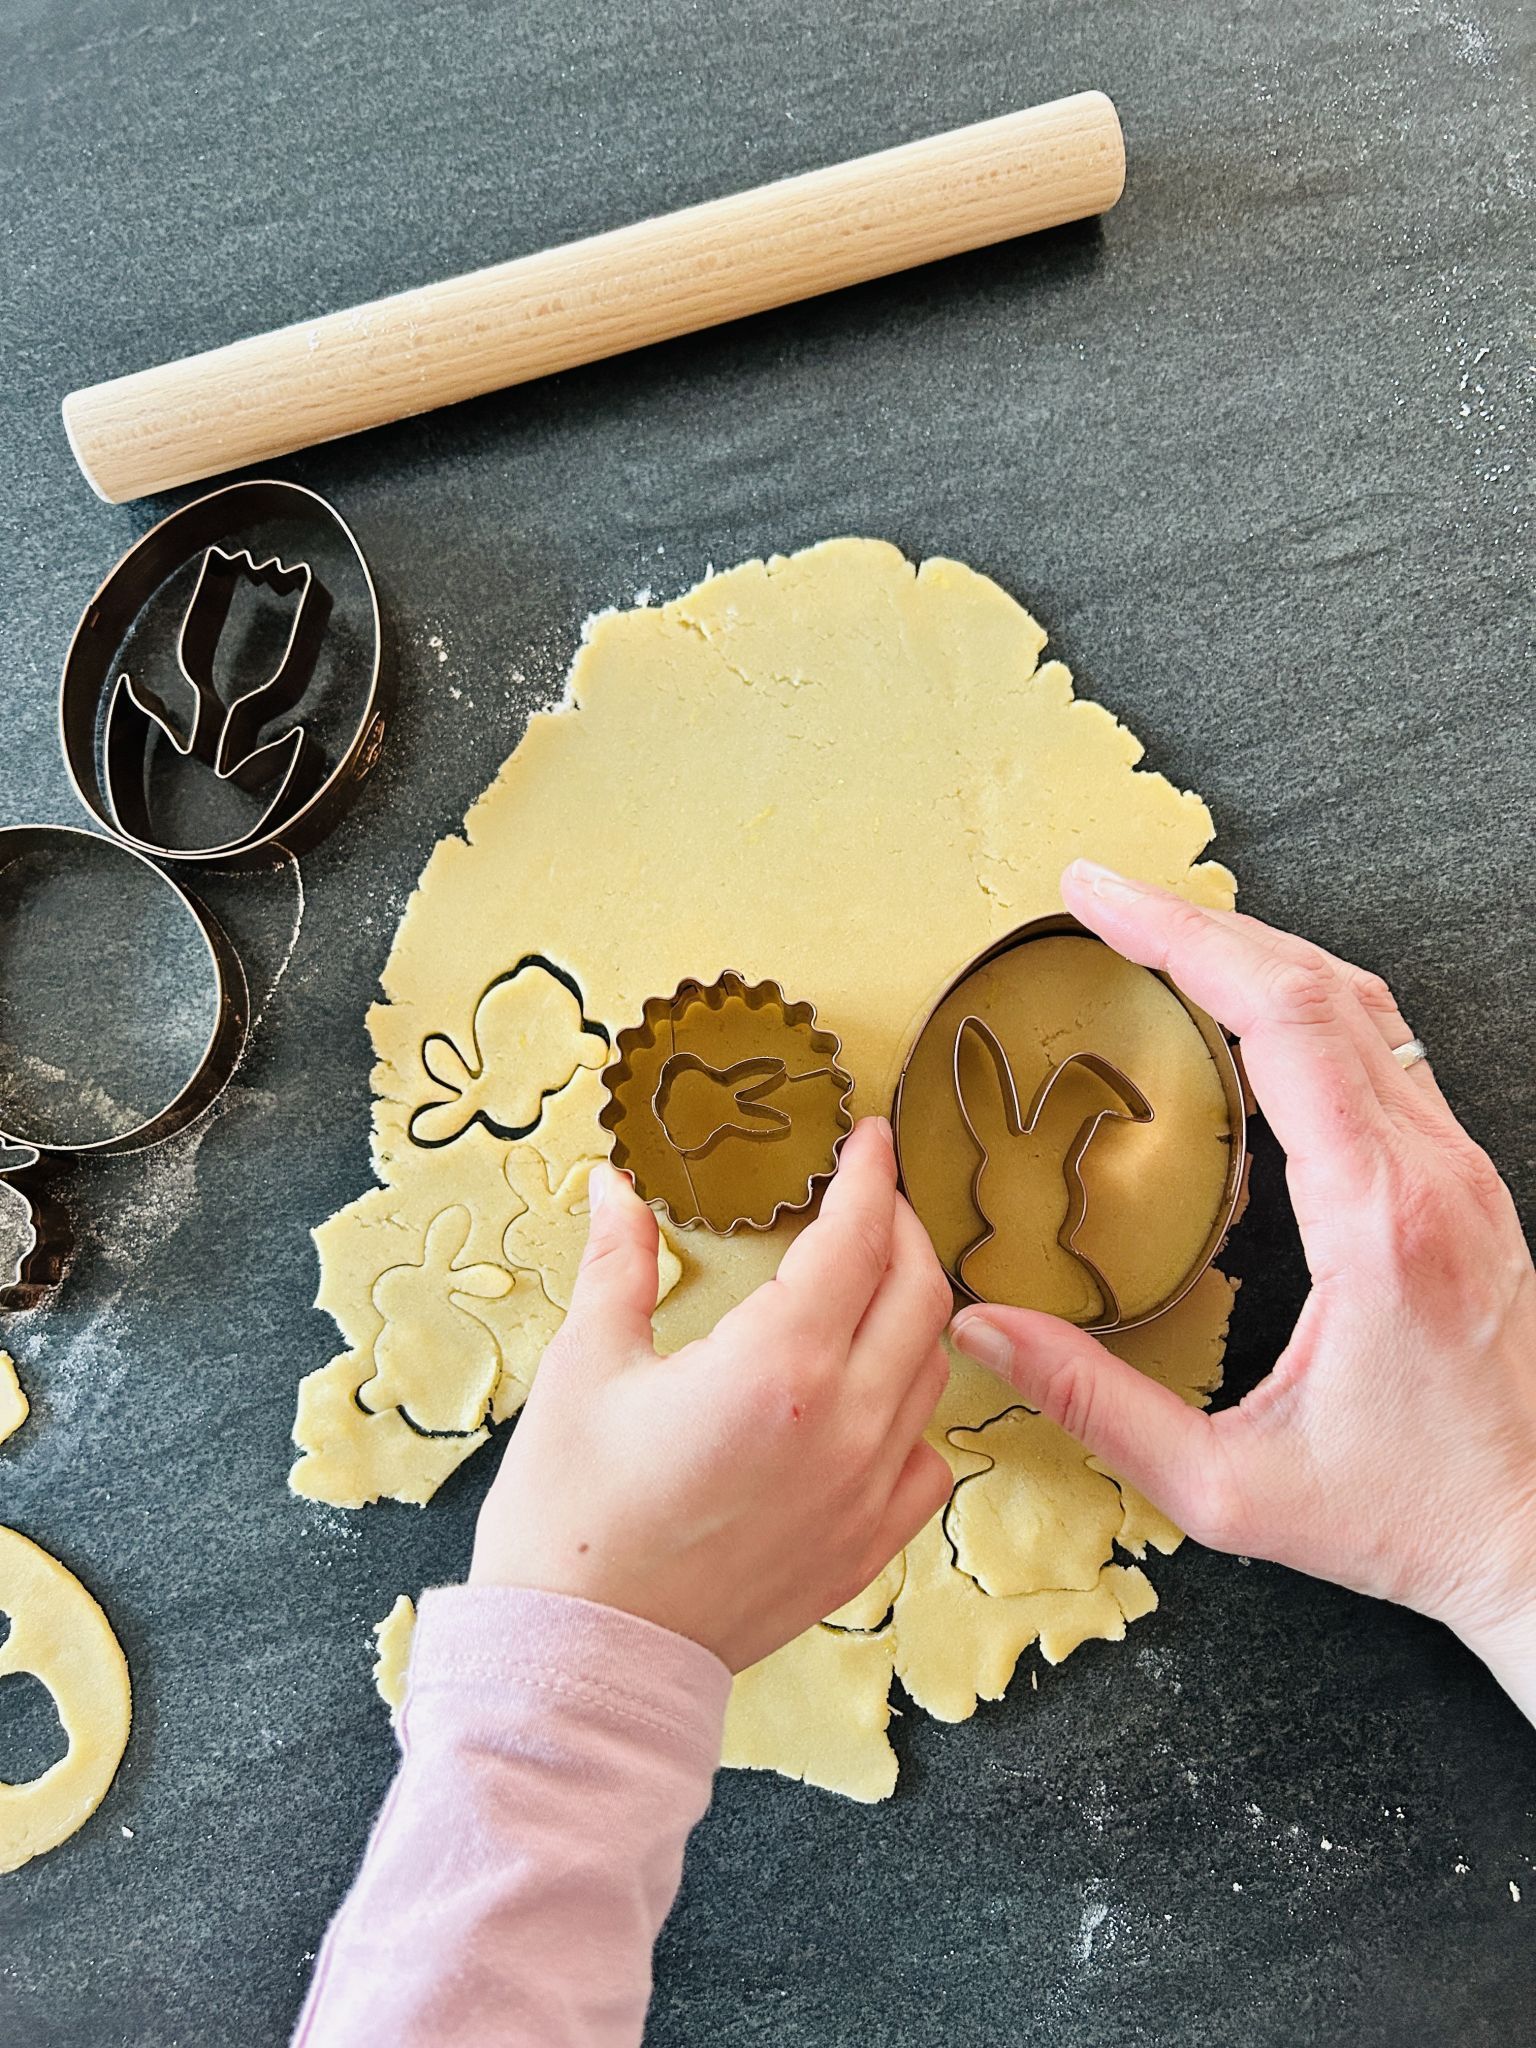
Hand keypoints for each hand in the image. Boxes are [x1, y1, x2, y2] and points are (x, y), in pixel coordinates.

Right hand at [471, 1118, 953, 1672]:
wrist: (583, 1659)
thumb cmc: (570, 1515)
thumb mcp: (584, 1369)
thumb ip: (617, 1266)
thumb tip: (613, 1190)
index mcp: (779, 1367)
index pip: (857, 1240)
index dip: (869, 1177)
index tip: (867, 1138)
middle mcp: (845, 1426)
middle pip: (919, 1293)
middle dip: (900, 1227)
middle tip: (867, 1196)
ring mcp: (864, 1494)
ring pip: (931, 1370)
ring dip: (914, 1309)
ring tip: (872, 1279)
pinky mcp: (863, 1549)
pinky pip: (925, 1459)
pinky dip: (913, 1410)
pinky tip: (874, 1394)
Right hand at [951, 861, 1535, 1718]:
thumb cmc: (1410, 1520)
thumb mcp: (1230, 1489)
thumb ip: (1097, 1406)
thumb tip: (983, 1329)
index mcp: (1377, 1222)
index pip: (1279, 1021)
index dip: (1180, 940)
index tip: (1096, 900)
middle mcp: (1432, 1172)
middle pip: (1319, 983)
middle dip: (1198, 920)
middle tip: (1100, 896)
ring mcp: (1461, 1170)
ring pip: (1362, 1003)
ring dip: (1258, 948)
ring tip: (1161, 932)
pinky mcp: (1464, 1184)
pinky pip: (1384, 1048)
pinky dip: (1303, 999)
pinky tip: (1248, 1009)